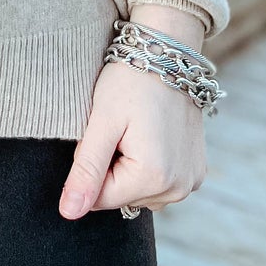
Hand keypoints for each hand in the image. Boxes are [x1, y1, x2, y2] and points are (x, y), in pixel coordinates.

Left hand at [59, 7, 208, 219]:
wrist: (168, 52)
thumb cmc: (130, 80)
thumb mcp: (101, 121)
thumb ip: (85, 171)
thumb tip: (69, 213)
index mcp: (154, 178)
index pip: (99, 199)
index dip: (89, 166)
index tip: (102, 133)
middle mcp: (179, 188)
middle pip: (120, 197)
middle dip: (110, 167)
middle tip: (119, 128)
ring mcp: (190, 182)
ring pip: (137, 191)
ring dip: (128, 167)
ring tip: (136, 129)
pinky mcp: (196, 172)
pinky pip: (158, 183)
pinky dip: (147, 164)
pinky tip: (150, 134)